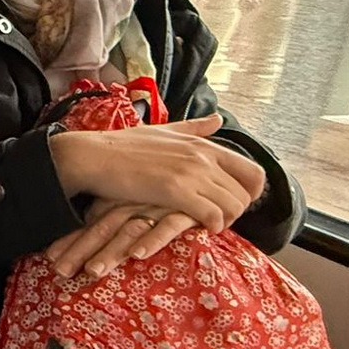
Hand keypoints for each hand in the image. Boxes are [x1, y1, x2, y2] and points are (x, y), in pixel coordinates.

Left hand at [45, 199, 198, 278]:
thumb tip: (88, 220)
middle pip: (104, 228)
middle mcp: (138, 200)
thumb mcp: (143, 196)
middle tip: (60, 271)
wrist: (221, 170)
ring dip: (111, 252)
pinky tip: (138, 255)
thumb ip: (117, 207)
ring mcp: (161, 204)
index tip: (51, 258)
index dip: (71, 239)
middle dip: (80, 250)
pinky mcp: (188, 209)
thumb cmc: (177, 189)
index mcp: (125, 198)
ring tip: (92, 272)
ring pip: (130, 230)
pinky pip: (169, 225)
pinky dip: (153, 239)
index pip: (92, 221)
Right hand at [49, 114, 264, 232]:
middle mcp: (204, 157)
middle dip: (236, 211)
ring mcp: (191, 173)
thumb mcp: (164, 131)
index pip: (254, 171)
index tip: (232, 202)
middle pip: (247, 194)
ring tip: (203, 224)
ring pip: (234, 207)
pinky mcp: (176, 191)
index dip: (250, 193)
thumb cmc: (122, 146)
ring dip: (224, 221)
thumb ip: (194, 128)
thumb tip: (217, 119)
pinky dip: (209, 227)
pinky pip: (213, 216)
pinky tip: (193, 228)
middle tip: (215, 219)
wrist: (93, 156)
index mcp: (204, 144)